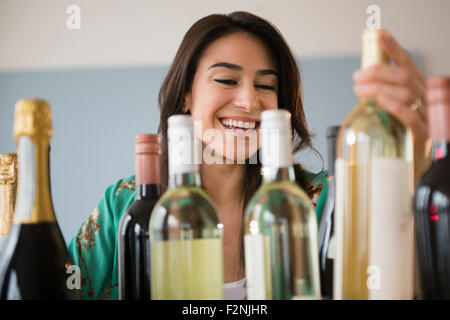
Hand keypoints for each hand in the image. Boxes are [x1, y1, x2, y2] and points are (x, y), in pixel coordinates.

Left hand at [353, 30, 430, 182]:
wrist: (413, 169)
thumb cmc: (401, 140)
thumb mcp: (393, 113)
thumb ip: (384, 96)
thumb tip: (363, 82)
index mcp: (418, 91)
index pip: (407, 65)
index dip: (393, 49)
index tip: (378, 36)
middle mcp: (425, 100)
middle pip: (404, 76)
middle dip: (378, 71)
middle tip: (357, 76)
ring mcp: (427, 117)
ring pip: (406, 93)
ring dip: (380, 86)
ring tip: (359, 88)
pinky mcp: (423, 136)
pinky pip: (411, 117)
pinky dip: (396, 106)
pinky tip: (381, 100)